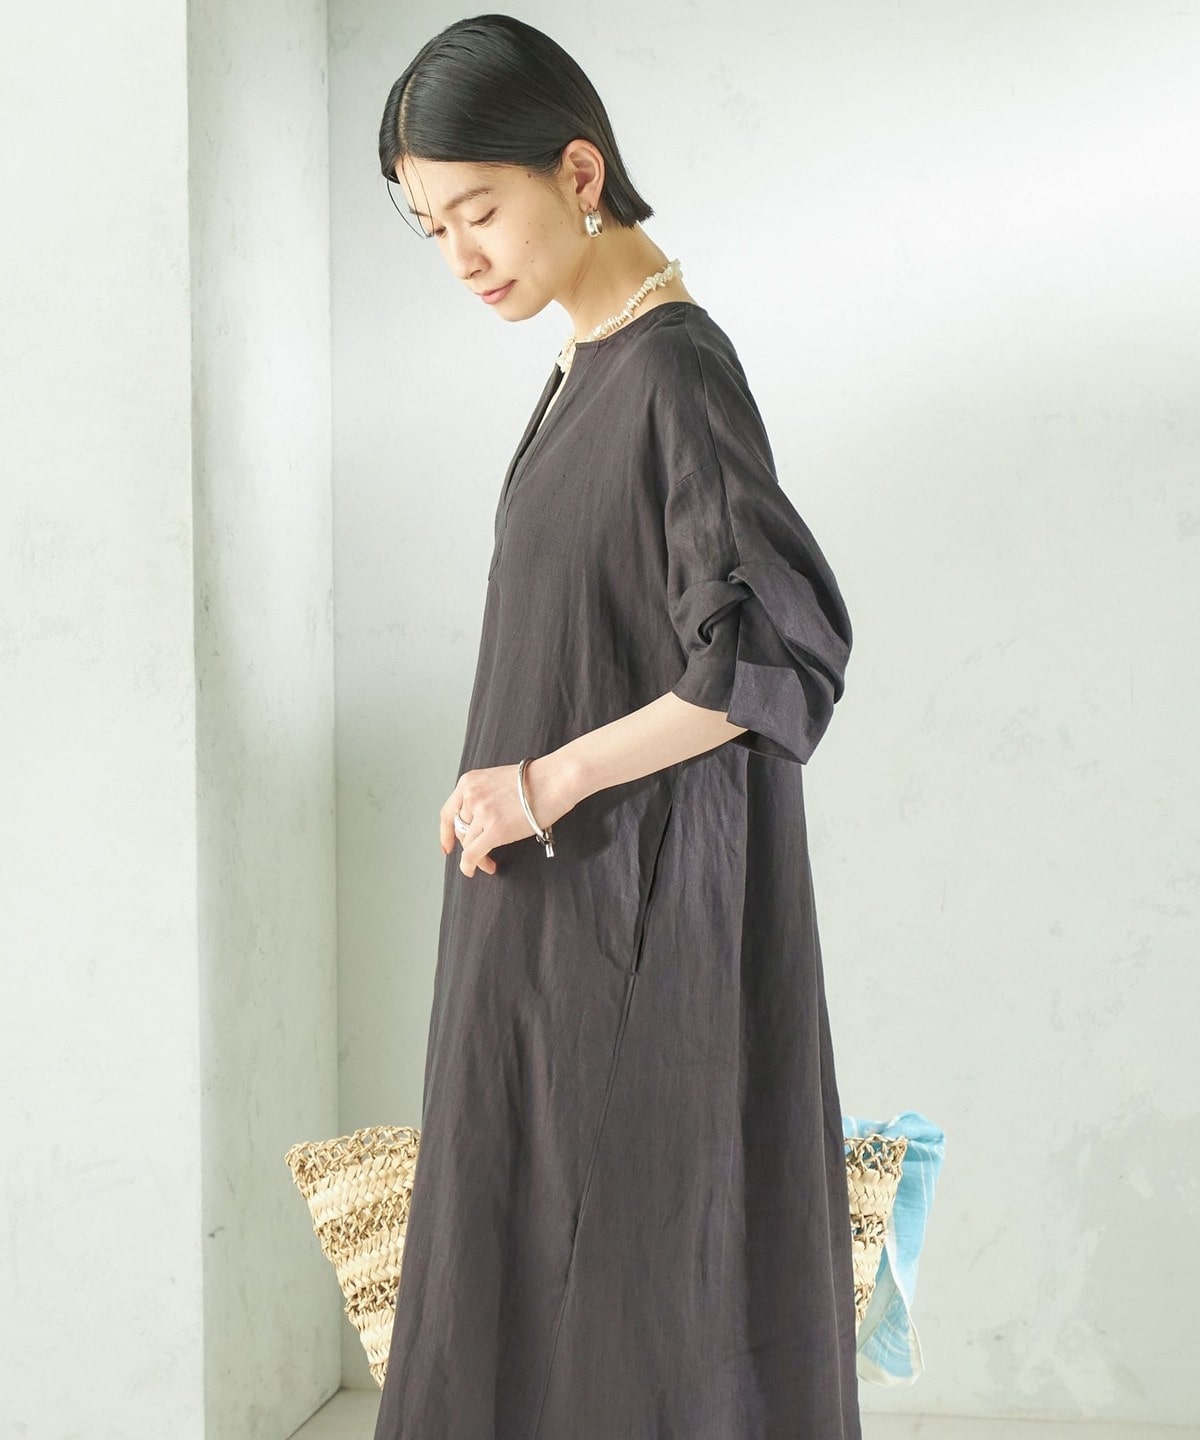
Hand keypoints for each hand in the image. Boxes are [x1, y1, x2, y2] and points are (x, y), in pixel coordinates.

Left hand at [440, 755, 578, 876]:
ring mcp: (482, 813)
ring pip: (468, 843)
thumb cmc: (536, 779)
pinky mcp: (495, 830)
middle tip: (480, 856)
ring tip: (489, 863)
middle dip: (468, 846)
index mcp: (470, 782)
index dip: (445, 833)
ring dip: (477, 857)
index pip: (448, 812)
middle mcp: (471, 796)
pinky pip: (473, 854)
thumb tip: (482, 821)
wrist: (554, 780)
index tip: (447, 846)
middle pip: (461, 830)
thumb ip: (485, 796)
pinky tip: (472, 871)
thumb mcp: (498, 780)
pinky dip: (469, 866)